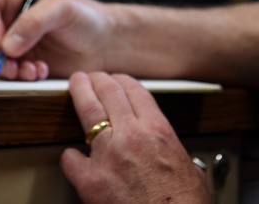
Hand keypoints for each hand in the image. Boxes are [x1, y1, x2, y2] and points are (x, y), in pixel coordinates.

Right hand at [0, 0, 112, 79]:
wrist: (102, 44)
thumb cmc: (86, 17)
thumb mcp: (62, 10)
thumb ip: (34, 21)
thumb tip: (7, 45)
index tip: (0, 42)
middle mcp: (8, 21)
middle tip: (14, 65)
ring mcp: (13, 45)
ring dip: (9, 70)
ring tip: (34, 71)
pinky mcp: (21, 65)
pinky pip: (7, 75)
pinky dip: (20, 78)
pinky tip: (40, 73)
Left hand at [60, 71, 208, 203]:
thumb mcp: (188, 167)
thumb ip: (172, 152)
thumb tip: (168, 156)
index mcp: (158, 131)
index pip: (135, 91)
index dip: (122, 81)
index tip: (116, 79)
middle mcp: (132, 136)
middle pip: (109, 93)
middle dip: (97, 80)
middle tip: (90, 77)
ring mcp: (108, 156)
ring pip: (88, 112)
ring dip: (80, 94)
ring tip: (75, 86)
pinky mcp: (90, 181)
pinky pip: (71, 158)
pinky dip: (69, 156)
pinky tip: (71, 156)